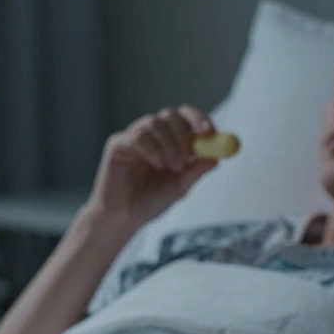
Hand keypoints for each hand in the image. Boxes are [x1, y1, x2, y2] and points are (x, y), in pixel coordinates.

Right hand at [83, 105, 219, 228]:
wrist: (123, 218)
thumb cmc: (149, 201)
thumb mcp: (180, 187)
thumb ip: (197, 171)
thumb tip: (217, 156)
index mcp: (166, 140)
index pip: (184, 116)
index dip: (198, 119)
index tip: (209, 131)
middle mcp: (149, 134)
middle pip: (170, 114)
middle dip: (185, 132)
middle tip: (191, 154)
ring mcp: (132, 137)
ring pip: (154, 123)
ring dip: (170, 145)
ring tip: (172, 168)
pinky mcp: (117, 145)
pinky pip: (138, 136)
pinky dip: (153, 150)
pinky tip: (156, 165)